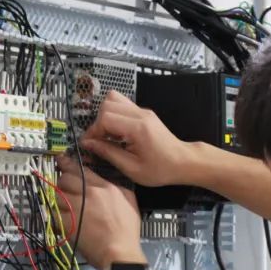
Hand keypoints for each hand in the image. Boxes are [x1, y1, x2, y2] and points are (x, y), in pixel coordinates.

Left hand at [56, 157, 144, 269]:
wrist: (120, 252)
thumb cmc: (127, 231)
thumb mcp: (130, 201)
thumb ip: (117, 187)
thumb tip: (109, 182)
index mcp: (104, 187)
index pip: (80, 169)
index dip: (67, 164)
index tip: (61, 160)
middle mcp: (89, 193)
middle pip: (64, 179)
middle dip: (62, 184)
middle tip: (65, 191)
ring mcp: (77, 207)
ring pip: (56, 196)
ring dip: (58, 202)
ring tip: (65, 210)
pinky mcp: (68, 222)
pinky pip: (53, 214)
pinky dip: (55, 218)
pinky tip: (62, 223)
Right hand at [81, 91, 196, 186]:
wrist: (182, 162)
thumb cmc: (160, 169)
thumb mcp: (131, 168)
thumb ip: (108, 153)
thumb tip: (87, 144)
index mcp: (138, 128)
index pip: (105, 118)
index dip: (93, 131)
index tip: (89, 145)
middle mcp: (140, 114)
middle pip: (107, 104)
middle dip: (98, 123)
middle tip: (99, 141)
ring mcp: (143, 111)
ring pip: (114, 99)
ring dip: (105, 116)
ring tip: (108, 135)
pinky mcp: (144, 112)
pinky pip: (122, 104)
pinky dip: (114, 115)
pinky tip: (117, 132)